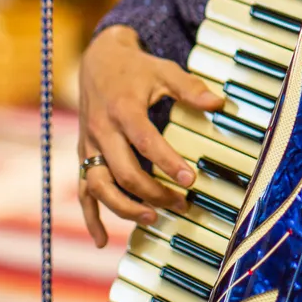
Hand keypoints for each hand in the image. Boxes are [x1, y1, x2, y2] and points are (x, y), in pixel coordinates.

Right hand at [77, 25, 225, 247]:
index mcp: (123, 110)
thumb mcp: (164, 71)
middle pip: (124, 171)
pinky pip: (83, 191)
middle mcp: (102, 131)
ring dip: (124, 207)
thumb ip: (190, 88)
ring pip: (100, 186)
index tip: (191, 179)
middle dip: (153, 192)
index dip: (168, 163)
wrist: (97, 61)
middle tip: (182, 203)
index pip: (145, 142)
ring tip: (153, 217)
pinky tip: (101, 240)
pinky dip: (90, 216)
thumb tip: (219, 104)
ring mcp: (89, 146)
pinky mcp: (84, 155)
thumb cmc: (136, 69)